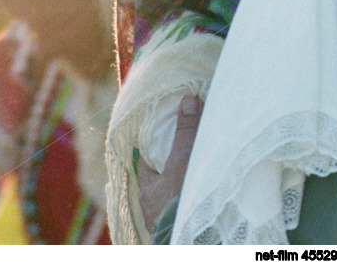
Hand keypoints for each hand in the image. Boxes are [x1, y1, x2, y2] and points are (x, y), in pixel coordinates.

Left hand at [137, 95, 202, 233]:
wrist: (192, 237)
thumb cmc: (181, 197)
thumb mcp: (184, 160)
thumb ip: (186, 132)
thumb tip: (187, 100)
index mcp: (148, 188)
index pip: (143, 165)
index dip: (149, 153)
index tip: (156, 142)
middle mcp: (150, 206)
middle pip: (155, 184)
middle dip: (164, 174)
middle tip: (177, 161)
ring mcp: (160, 221)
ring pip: (164, 202)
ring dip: (174, 193)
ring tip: (189, 184)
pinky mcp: (173, 231)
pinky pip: (175, 215)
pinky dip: (182, 208)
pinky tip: (193, 205)